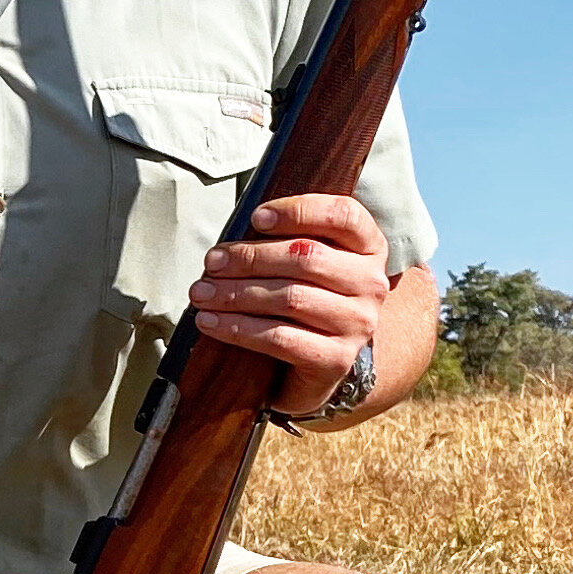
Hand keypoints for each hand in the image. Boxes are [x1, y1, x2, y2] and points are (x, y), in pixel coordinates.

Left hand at [185, 191, 389, 411]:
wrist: (320, 362)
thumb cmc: (305, 297)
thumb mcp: (305, 262)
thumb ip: (283, 240)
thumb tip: (228, 245)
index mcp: (368, 246)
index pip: (342, 215)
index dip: (299, 211)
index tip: (255, 217)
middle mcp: (371, 283)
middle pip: (306, 258)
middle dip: (250, 258)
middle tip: (211, 263)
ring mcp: (358, 323)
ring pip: (290, 298)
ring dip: (236, 294)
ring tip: (201, 293)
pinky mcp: (336, 359)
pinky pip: (280, 338)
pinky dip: (239, 329)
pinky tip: (211, 322)